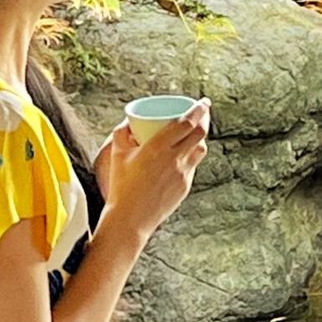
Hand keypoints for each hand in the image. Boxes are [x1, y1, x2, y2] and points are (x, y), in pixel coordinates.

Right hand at [96, 105, 209, 242]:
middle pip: (200, 134)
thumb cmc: (121, 187)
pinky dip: (190, 156)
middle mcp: (174, 160)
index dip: (198, 110)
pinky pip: (192, 166)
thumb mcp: (116, 155)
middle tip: (202, 112)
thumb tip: (128, 121)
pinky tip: (183, 155)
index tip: (203, 102)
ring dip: (200, 138)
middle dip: (205, 120)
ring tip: (194, 132)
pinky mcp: (185, 187)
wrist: (131, 219)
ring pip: (200, 150)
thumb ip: (121, 133)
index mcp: (157, 148)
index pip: (186, 123)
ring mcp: (182, 174)